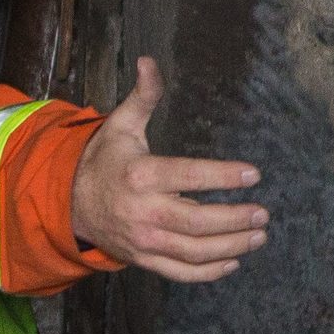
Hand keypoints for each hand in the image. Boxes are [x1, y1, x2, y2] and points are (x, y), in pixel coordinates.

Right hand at [71, 59, 267, 282]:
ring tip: (258, 235)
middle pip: (198, 220)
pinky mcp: (144, 259)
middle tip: (263, 212)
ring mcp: (144, 240)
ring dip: (232, 246)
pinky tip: (233, 262)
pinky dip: (209, 272)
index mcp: (141, 175)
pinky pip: (181, 272)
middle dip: (236, 218)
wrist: (70, 204)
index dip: (224, 176)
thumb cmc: (104, 162)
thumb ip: (143, 97)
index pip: (190, 176)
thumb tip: (149, 61)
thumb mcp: (120, 126)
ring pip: (195, 250)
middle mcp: (143, 212)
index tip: (252, 174)